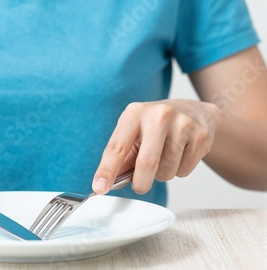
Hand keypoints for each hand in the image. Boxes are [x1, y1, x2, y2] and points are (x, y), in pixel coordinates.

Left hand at [92, 99, 220, 193]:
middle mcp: (158, 115)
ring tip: (164, 159)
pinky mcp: (201, 136)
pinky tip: (180, 155)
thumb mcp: (134, 133)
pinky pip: (183, 171)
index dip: (107, 170)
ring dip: (162, 175)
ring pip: (166, 171)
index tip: (99, 188)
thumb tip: (108, 182)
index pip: (117, 146)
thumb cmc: (156, 126)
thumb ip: (121, 158)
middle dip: (141, 183)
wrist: (194, 113)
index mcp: (134, 113)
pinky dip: (178, 171)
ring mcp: (182, 123)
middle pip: (146, 163)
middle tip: (140, 186)